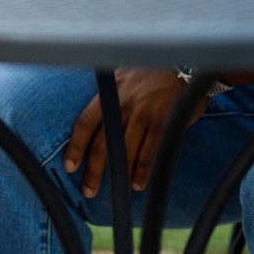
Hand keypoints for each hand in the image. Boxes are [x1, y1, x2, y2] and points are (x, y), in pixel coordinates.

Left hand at [64, 68, 208, 197]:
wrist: (184, 61)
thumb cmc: (151, 69)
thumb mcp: (123, 75)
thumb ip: (111, 96)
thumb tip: (98, 117)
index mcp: (110, 94)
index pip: (85, 123)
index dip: (76, 147)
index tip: (69, 166)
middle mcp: (123, 106)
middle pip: (102, 145)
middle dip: (93, 171)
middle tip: (88, 191)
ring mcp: (143, 116)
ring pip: (125, 153)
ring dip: (119, 176)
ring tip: (115, 192)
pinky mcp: (162, 124)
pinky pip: (149, 153)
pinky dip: (143, 171)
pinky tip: (137, 184)